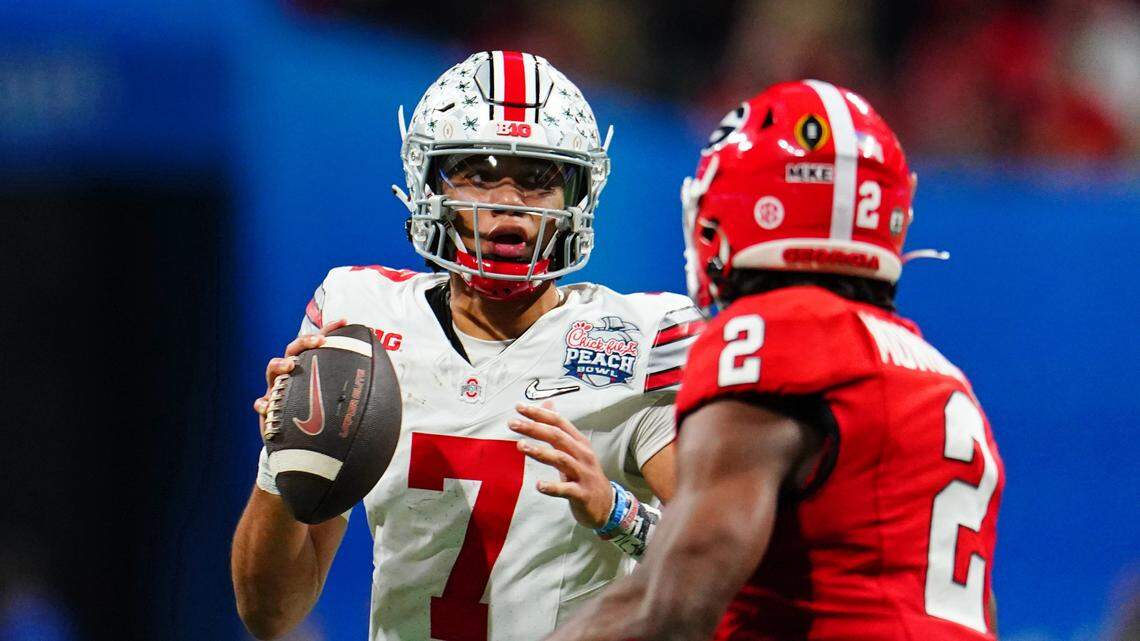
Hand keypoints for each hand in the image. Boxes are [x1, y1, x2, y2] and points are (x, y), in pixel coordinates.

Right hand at [252, 319, 347, 439]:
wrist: (305, 446)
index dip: (329, 330)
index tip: (345, 321)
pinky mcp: (269, 410)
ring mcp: (278, 391)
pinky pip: (261, 404)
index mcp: (310, 369)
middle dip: (304, 342)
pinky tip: (266, 405)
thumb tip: (380, 379)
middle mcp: (292, 376)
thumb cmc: (323, 419)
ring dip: (278, 364)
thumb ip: (353, 389)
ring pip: (272, 371)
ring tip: (289, 366)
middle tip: (318, 341)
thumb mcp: (339, 401)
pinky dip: (263, 403)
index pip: (318, 345)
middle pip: (293, 350)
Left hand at [509, 402, 613, 528]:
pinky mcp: (581, 494)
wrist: (606, 504)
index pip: (559, 422)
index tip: (519, 407)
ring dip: (540, 452)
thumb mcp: (575, 450)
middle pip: (557, 436)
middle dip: (534, 428)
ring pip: (561, 459)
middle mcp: (582, 454)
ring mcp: (583, 474)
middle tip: (512, 423)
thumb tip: (547, 405)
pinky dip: (552, 487)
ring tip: (521, 446)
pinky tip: (539, 485)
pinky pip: (566, 489)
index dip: (540, 413)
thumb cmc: (585, 474)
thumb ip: (559, 430)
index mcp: (579, 442)